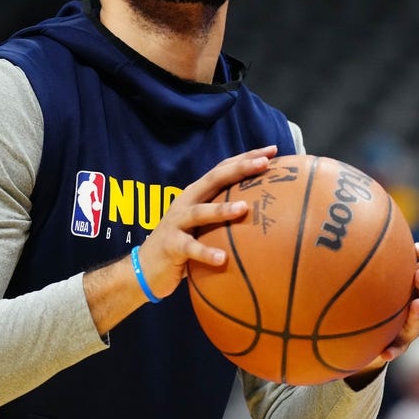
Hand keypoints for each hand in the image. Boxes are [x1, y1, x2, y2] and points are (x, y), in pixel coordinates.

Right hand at [134, 145, 278, 300]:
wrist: (146, 268)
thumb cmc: (183, 244)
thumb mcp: (204, 224)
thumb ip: (224, 214)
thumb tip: (262, 210)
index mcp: (197, 194)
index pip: (223, 169)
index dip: (246, 158)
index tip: (272, 151)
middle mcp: (187, 202)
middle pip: (214, 180)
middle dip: (239, 169)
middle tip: (264, 163)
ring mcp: (177, 223)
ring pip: (200, 212)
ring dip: (222, 210)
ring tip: (243, 208)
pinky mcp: (171, 245)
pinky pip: (190, 248)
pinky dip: (206, 252)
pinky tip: (222, 258)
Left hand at [350, 241, 418, 376]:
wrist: (363, 327)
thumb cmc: (368, 288)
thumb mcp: (368, 267)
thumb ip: (364, 247)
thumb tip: (343, 219)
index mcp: (415, 278)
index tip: (416, 248)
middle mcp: (418, 300)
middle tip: (417, 274)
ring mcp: (411, 322)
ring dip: (418, 313)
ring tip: (414, 306)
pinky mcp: (399, 343)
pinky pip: (399, 348)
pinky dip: (393, 350)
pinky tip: (384, 353)